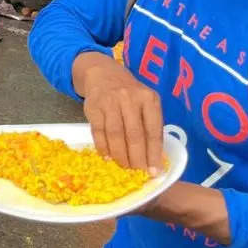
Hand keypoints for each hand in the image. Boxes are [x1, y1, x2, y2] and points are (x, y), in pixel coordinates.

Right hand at [76, 52, 163, 174]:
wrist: (103, 73)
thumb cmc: (129, 94)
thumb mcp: (145, 101)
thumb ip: (150, 124)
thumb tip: (153, 158)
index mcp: (149, 99)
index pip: (153, 131)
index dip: (154, 154)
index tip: (154, 171)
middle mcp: (130, 99)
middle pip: (134, 135)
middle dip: (137, 158)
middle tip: (138, 173)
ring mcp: (110, 102)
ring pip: (116, 135)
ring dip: (120, 156)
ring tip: (124, 167)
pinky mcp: (94, 107)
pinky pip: (99, 132)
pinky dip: (104, 148)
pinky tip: (108, 157)